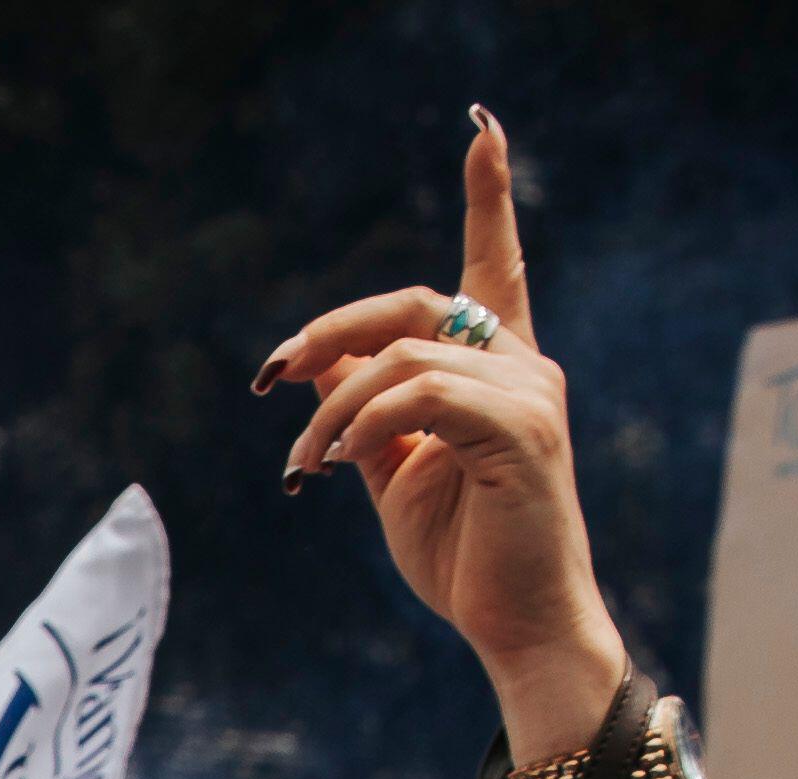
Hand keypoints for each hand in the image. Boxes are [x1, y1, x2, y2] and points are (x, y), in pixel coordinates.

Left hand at [266, 116, 620, 712]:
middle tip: (268, 377)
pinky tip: (336, 467)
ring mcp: (529, 396)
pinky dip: (364, 424)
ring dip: (331, 409)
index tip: (483, 133)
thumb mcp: (393, 469)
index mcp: (499, 369)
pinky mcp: (521, 434)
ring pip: (403, 357)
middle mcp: (524, 367)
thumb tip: (312, 358)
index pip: (495, 267)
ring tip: (303, 466)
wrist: (516, 626)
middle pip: (417, 304)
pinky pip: (422, 397)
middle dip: (331, 331)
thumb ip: (361, 407)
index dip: (490, 198)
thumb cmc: (464, 555)